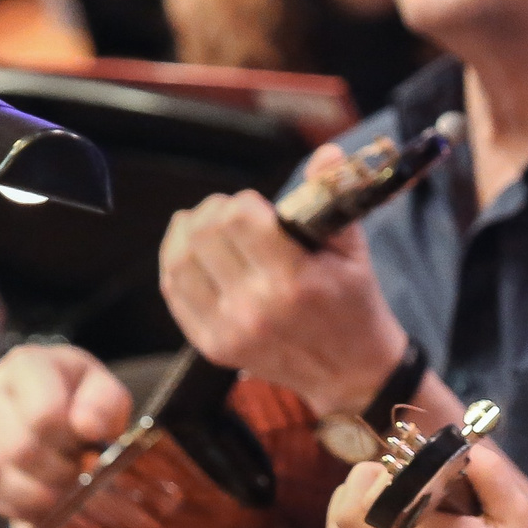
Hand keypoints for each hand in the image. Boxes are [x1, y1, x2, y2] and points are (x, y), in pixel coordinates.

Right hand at [0, 343, 132, 527]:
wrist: (59, 415)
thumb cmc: (84, 402)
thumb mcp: (107, 395)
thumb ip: (105, 404)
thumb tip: (87, 426)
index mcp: (26, 365)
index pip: (43, 413)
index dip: (70, 442)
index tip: (89, 448)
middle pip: (19, 447)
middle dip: (58, 470)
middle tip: (80, 472)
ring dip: (39, 491)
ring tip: (65, 485)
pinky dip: (22, 504)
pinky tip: (45, 497)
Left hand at [158, 145, 407, 416]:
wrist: (349, 373)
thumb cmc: (353, 305)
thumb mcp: (352, 250)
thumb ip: (332, 198)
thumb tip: (327, 154)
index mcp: (294, 282)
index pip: (240, 219)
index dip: (243, 202)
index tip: (259, 207)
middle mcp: (256, 309)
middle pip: (205, 234)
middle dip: (215, 211)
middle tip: (231, 212)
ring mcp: (229, 330)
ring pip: (179, 260)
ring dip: (188, 232)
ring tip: (206, 225)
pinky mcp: (212, 345)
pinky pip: (173, 291)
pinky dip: (175, 262)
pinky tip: (190, 251)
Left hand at [324, 440, 527, 527]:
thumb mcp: (521, 519)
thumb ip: (490, 475)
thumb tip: (455, 444)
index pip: (392, 496)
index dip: (397, 467)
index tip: (417, 459)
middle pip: (352, 515)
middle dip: (364, 480)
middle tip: (391, 471)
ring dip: (346, 506)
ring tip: (374, 493)